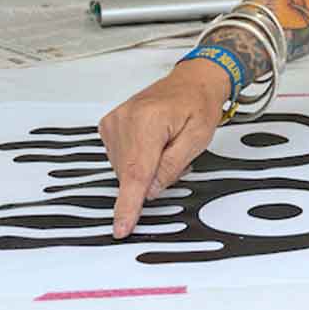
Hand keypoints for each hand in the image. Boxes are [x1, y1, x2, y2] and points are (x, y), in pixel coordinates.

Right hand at [98, 59, 228, 237]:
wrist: (192, 80)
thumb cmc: (199, 103)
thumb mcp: (198, 138)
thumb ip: (172, 167)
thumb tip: (149, 192)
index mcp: (148, 120)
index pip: (136, 173)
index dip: (129, 205)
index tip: (121, 228)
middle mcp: (125, 119)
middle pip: (130, 173)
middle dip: (152, 176)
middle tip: (174, 153)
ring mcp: (114, 120)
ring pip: (123, 168)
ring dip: (144, 167)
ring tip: (165, 144)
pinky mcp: (109, 125)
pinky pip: (119, 158)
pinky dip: (136, 159)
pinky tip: (151, 143)